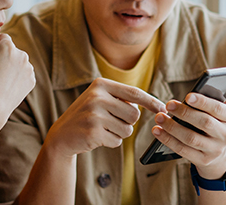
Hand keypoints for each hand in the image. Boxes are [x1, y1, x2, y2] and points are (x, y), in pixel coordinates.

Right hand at [0, 34, 35, 118]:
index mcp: (8, 46)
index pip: (3, 37)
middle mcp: (22, 54)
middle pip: (11, 50)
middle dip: (3, 56)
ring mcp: (28, 68)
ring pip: (18, 62)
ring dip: (11, 66)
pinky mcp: (31, 80)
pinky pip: (23, 74)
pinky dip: (17, 77)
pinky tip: (6, 85)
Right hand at [44, 78, 166, 157]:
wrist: (62, 135)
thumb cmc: (87, 116)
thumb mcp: (100, 99)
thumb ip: (122, 98)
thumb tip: (156, 106)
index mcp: (100, 85)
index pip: (134, 92)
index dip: (151, 101)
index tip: (164, 108)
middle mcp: (97, 97)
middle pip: (134, 114)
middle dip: (128, 122)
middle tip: (111, 122)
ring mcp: (94, 115)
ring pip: (128, 129)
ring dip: (120, 133)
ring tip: (103, 129)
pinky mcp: (93, 132)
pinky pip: (117, 141)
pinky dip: (111, 142)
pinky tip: (97, 137)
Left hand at [151, 76, 225, 178]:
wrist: (218, 152)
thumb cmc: (216, 121)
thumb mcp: (224, 108)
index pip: (219, 109)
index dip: (203, 102)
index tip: (187, 96)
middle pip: (205, 123)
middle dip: (185, 113)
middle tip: (168, 104)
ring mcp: (215, 150)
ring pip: (191, 138)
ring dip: (173, 127)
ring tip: (159, 117)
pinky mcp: (202, 160)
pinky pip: (183, 150)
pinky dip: (168, 140)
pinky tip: (157, 130)